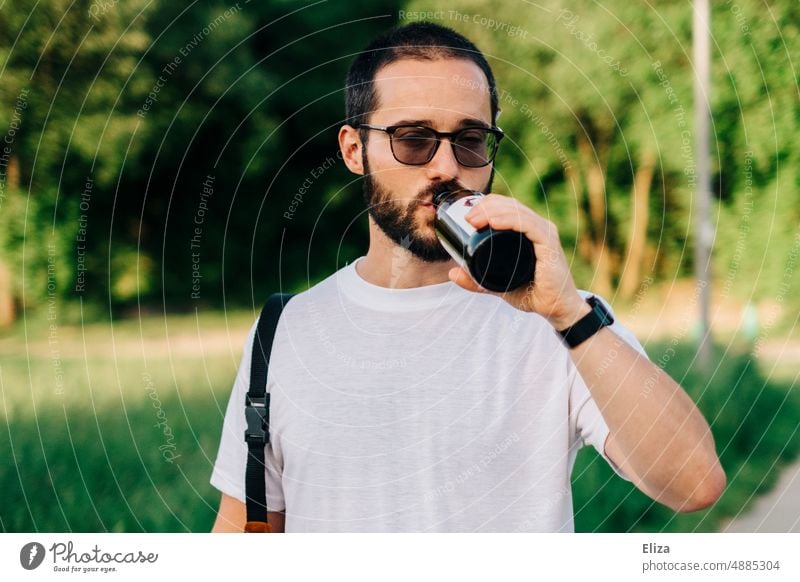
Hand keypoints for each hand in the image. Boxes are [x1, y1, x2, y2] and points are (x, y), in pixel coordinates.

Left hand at [446, 194, 589, 329]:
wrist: (555, 310)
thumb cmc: (532, 293)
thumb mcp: (497, 285)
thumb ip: (475, 280)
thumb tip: (452, 273)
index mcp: (528, 231)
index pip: (507, 208)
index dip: (486, 205)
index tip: (467, 216)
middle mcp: (538, 228)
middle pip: (510, 206)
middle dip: (486, 206)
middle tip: (467, 217)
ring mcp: (545, 234)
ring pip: (517, 211)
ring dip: (493, 211)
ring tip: (474, 218)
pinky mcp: (549, 244)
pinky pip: (529, 225)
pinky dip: (510, 220)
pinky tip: (494, 221)